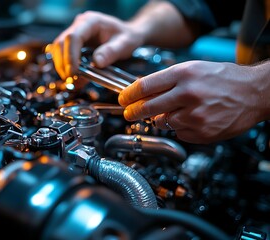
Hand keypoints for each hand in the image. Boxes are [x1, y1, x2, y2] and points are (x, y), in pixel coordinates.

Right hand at [51, 11, 144, 79]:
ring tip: (72, 80)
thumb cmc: (127, 37)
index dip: (70, 56)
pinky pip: (62, 54)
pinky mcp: (73, 42)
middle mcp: (79, 25)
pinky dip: (65, 66)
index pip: (73, 37)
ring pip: (58, 49)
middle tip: (71, 79)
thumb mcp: (125, 44)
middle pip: (61, 43)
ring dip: (61, 66)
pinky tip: (73, 77)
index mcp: (91, 21)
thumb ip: (111, 52)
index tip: (73, 72)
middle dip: (63, 63)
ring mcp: (74, 33)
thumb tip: (96, 63)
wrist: (126, 35)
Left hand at [118, 60, 268, 143]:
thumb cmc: (224, 79)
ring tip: (177, 111)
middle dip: (134, 112)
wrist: (254, 93)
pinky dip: (179, 128)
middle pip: (148, 107)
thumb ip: (167, 80)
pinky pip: (178, 133)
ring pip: (162, 122)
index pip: (145, 86)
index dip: (129, 95)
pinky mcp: (202, 132)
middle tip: (129, 113)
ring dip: (162, 119)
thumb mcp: (193, 69)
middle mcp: (188, 94)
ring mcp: (195, 115)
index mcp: (184, 74)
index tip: (123, 100)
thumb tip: (141, 91)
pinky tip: (192, 119)